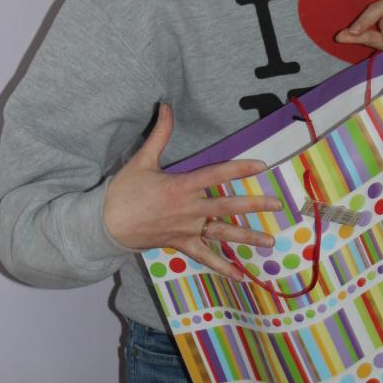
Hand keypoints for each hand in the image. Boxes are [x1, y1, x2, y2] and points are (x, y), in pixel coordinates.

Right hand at [103, 103, 281, 278]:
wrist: (105, 226)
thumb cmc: (122, 192)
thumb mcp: (142, 160)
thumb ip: (160, 133)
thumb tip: (165, 105)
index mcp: (182, 187)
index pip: (217, 174)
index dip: (240, 168)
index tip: (262, 166)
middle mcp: (189, 209)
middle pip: (227, 206)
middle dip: (254, 205)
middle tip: (277, 205)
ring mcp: (187, 229)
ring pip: (222, 233)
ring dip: (247, 238)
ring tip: (269, 242)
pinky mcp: (181, 244)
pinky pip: (206, 257)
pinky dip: (223, 268)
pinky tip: (241, 276)